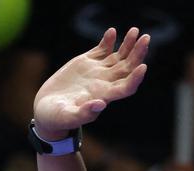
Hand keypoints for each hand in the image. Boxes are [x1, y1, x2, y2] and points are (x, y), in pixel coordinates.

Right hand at [33, 27, 149, 140]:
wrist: (47, 109)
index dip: (136, 78)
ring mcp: (97, 72)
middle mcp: (105, 83)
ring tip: (134, 30)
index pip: (126, 87)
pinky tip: (112, 31)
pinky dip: (108, 40)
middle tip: (146, 38)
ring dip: (128, 44)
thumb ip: (84, 113)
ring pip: (118, 57)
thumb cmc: (58, 118)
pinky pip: (102, 50)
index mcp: (103, 96)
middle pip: (127, 68)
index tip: (143, 66)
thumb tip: (100, 104)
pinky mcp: (87, 63)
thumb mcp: (68, 117)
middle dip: (138, 54)